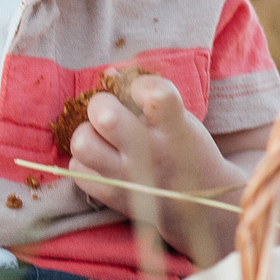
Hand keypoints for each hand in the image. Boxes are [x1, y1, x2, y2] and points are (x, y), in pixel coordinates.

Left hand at [66, 74, 247, 263]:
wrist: (202, 205)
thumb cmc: (186, 149)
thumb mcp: (180, 119)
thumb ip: (147, 93)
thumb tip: (108, 74)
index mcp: (176, 129)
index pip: (154, 93)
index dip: (139, 84)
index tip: (141, 92)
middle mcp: (152, 154)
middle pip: (105, 116)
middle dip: (101, 104)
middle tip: (112, 112)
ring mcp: (130, 178)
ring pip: (83, 143)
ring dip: (88, 133)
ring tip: (102, 137)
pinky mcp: (112, 196)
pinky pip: (77, 169)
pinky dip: (85, 161)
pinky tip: (103, 160)